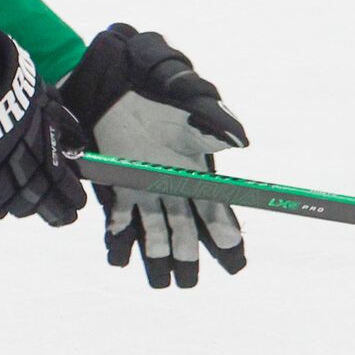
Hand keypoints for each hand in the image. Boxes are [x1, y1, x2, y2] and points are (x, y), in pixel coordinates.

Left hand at [59, 24, 248, 288]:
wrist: (115, 71)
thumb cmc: (157, 80)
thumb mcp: (189, 96)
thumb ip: (212, 119)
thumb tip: (240, 141)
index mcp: (194, 166)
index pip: (215, 207)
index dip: (225, 233)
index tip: (235, 259)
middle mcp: (172, 182)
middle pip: (185, 228)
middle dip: (189, 257)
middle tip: (188, 283)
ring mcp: (143, 185)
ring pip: (155, 230)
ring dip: (158, 257)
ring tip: (162, 283)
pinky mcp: (115, 182)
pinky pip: (119, 218)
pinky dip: (119, 238)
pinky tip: (119, 258)